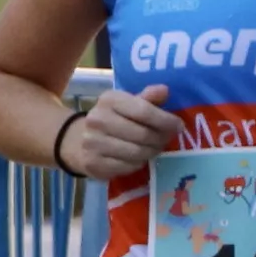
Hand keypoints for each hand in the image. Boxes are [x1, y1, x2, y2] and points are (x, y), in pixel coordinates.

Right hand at [61, 84, 182, 180]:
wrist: (76, 140)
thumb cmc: (111, 119)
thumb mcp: (127, 104)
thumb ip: (147, 98)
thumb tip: (165, 90)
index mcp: (109, 100)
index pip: (143, 111)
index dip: (165, 120)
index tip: (178, 126)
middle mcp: (98, 120)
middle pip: (142, 134)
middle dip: (160, 139)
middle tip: (166, 140)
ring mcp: (93, 143)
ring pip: (137, 153)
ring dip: (151, 152)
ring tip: (154, 149)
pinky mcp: (94, 164)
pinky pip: (127, 166)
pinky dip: (138, 163)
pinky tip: (138, 158)